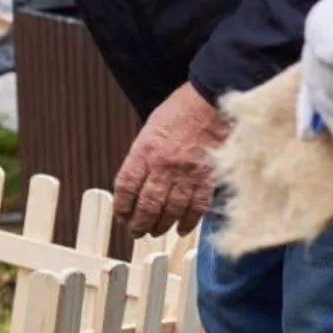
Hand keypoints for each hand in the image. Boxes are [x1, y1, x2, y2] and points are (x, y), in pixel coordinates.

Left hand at [113, 82, 227, 237]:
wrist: (211, 100)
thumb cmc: (180, 111)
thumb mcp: (150, 130)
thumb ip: (142, 156)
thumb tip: (136, 182)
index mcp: (144, 151)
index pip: (126, 187)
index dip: (122, 206)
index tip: (121, 216)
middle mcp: (163, 165)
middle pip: (147, 204)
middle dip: (139, 222)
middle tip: (137, 231)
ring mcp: (186, 173)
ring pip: (170, 210)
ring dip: (161, 225)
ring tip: (156, 231)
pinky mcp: (208, 177)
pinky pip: (196, 207)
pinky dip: (188, 221)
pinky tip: (182, 228)